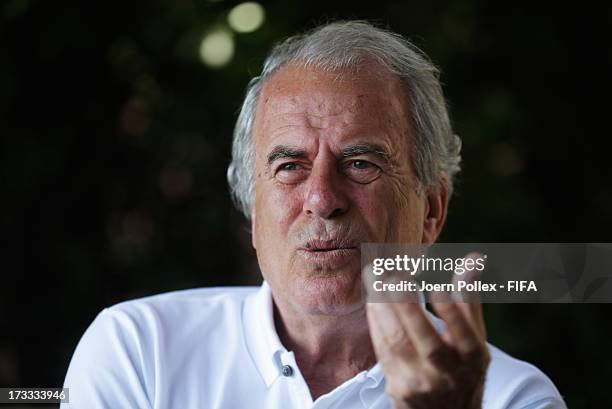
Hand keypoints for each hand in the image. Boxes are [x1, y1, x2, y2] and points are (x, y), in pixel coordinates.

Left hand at [366, 253, 489, 408]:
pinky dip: (376, 322)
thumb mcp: (474, 339)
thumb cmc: (462, 369)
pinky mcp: (398, 386)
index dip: (453, 312)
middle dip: (405, 306)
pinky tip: (372, 300)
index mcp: (473, 359)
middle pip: (426, 341)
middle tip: (389, 275)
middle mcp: (448, 374)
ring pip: (397, 343)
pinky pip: (383, 349)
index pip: (465, 335)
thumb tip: (473, 258)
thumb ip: (469, 299)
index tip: (438, 287)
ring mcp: (421, 383)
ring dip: (382, 307)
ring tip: (374, 277)